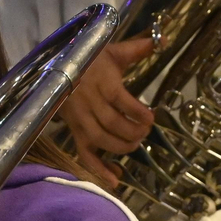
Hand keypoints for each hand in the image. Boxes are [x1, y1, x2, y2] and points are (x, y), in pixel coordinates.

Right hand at [58, 36, 155, 186]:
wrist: (57, 66)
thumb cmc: (90, 59)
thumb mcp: (112, 50)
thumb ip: (137, 48)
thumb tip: (163, 39)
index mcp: (101, 82)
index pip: (120, 100)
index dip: (137, 112)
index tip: (151, 116)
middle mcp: (88, 102)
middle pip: (112, 124)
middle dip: (133, 132)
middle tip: (145, 131)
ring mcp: (79, 120)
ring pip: (100, 140)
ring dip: (120, 147)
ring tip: (134, 144)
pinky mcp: (74, 132)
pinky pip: (84, 154)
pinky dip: (98, 170)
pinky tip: (115, 181)